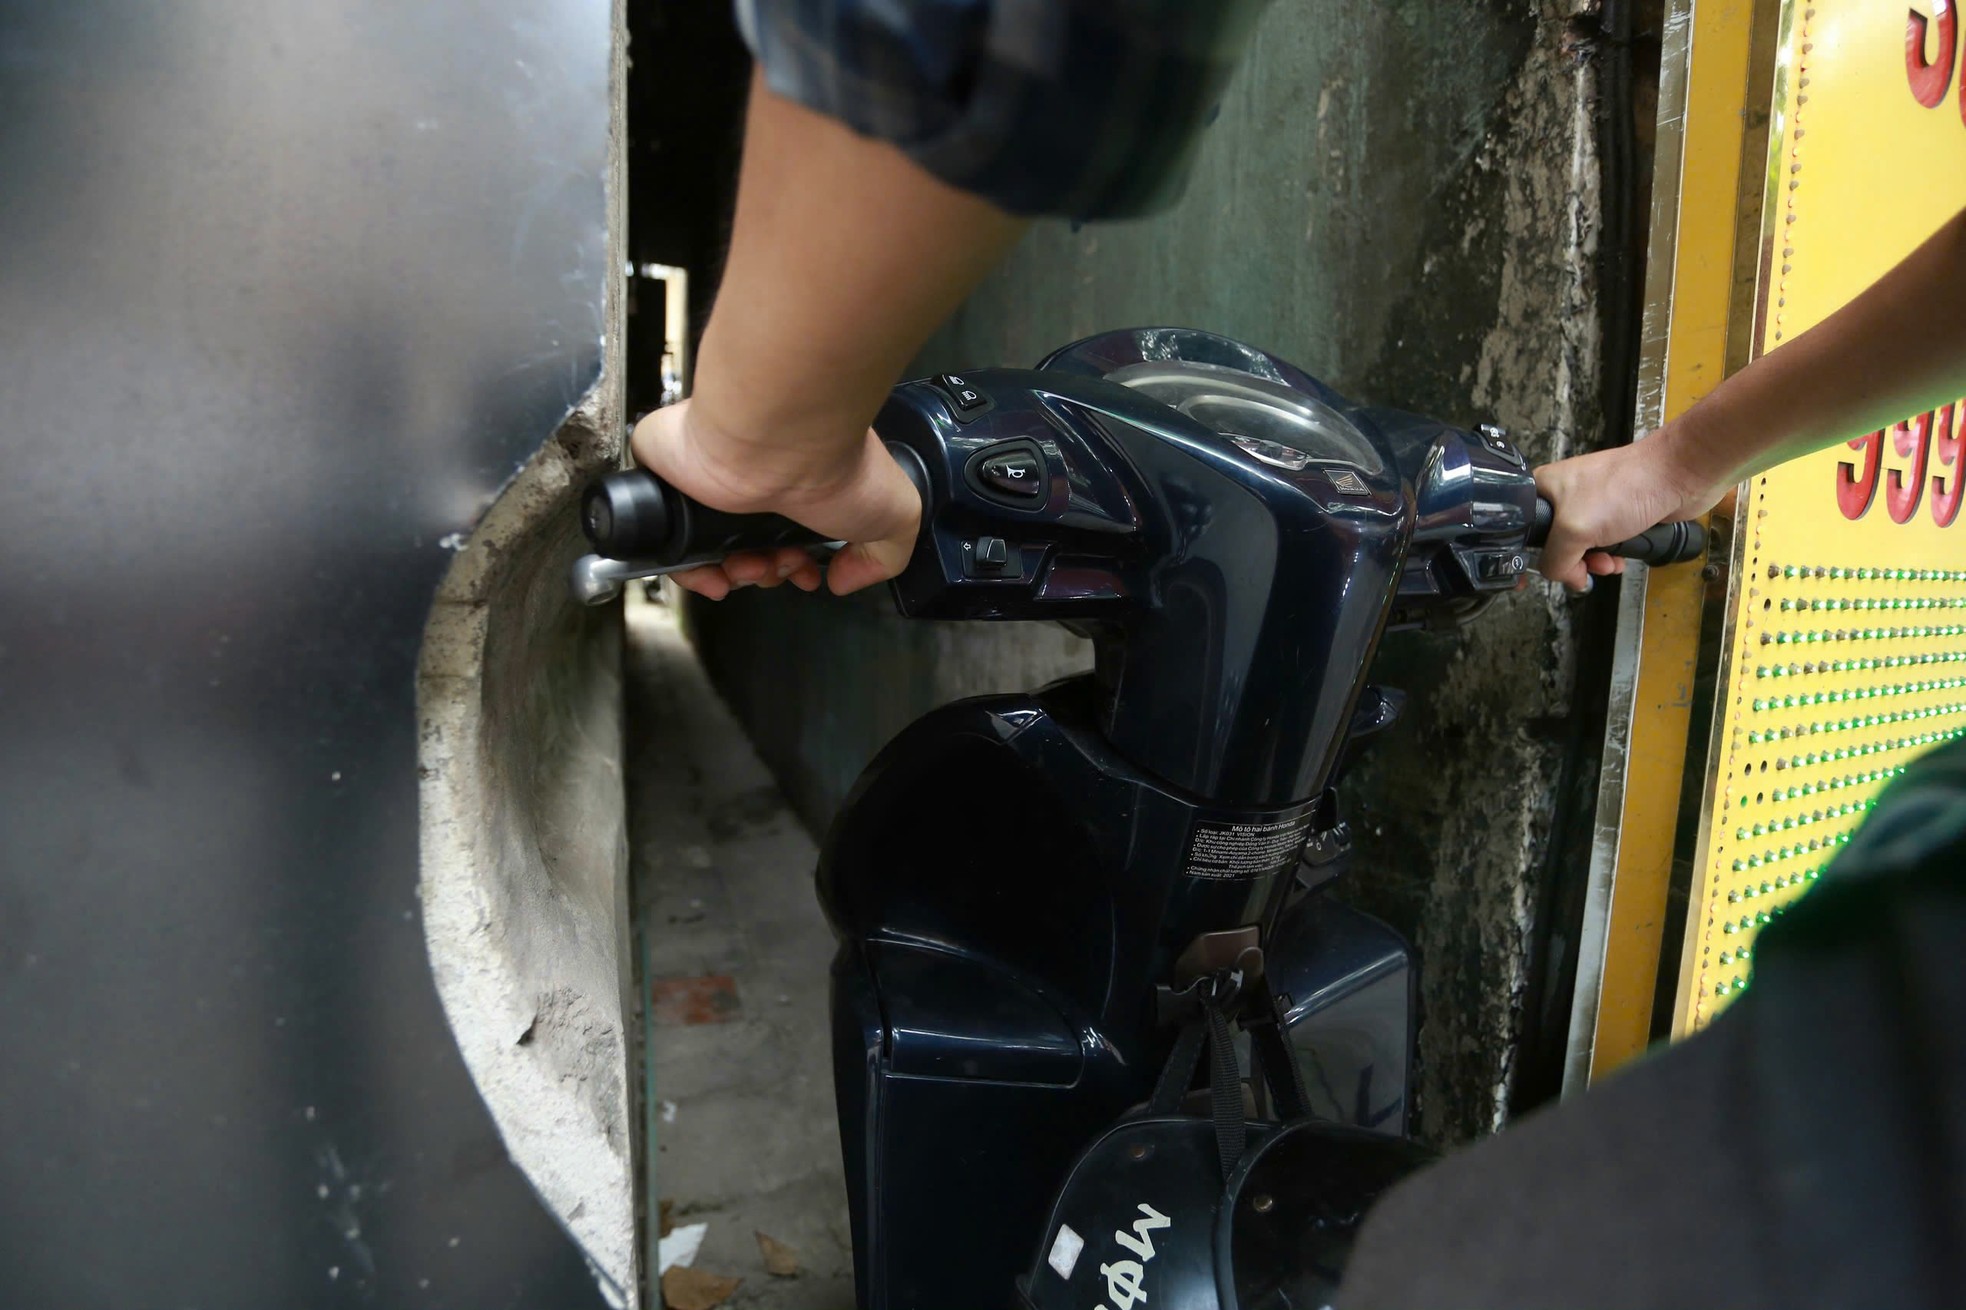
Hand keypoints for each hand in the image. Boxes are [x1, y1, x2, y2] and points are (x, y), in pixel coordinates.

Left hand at [628, 399, 921, 599]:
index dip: (797, 565)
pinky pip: (664, 537)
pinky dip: (688, 569)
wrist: (779, 438)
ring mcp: (710, 477)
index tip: (807, 575)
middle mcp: (755, 476)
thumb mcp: (896, 514)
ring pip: (708, 547)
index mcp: (800, 480)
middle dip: (767, 573)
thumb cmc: (835, 460)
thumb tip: (846, 580)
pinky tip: (713, 576)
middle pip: (749, 545)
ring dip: (733, 575)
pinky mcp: (669, 475)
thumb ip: (884, 555)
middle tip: (779, 570)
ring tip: (749, 571)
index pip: (790, 533)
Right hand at [1533, 427, 1724, 591]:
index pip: (1522, 529)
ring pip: (1581, 547)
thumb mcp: (1574, 530)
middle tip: (1588, 565)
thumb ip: (1556, 560)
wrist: (1679, 474)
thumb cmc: (1623, 490)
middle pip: (1553, 543)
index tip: (1545, 573)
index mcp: (1543, 488)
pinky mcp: (1617, 514)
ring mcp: (1592, 504)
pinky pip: (1604, 544)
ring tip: (1611, 562)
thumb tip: (1566, 578)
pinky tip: (1623, 556)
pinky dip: (1613, 555)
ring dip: (1596, 562)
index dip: (1531, 554)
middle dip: (1573, 562)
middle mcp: (1563, 495)